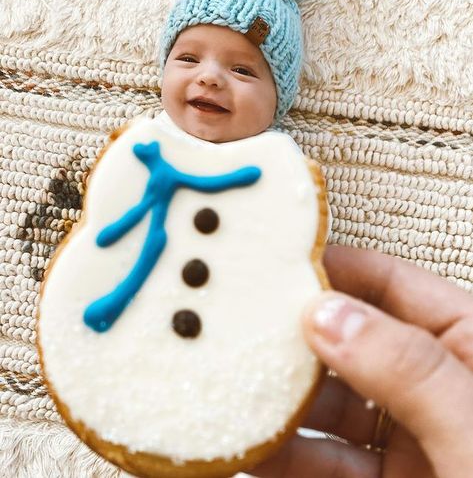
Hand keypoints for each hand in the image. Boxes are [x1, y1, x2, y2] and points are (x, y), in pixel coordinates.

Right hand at [252, 245, 472, 477]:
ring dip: (282, 403)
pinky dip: (284, 457)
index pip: (392, 284)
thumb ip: (408, 369)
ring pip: (330, 406)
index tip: (276, 264)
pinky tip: (247, 451)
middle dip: (294, 338)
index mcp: (470, 346)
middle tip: (238, 328)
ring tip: (232, 391)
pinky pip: (324, 462)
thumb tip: (325, 313)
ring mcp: (409, 438)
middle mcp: (434, 385)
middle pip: (350, 342)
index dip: (336, 269)